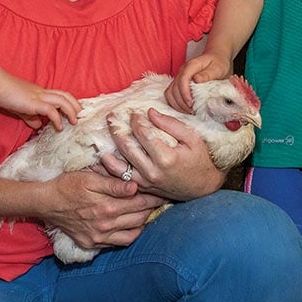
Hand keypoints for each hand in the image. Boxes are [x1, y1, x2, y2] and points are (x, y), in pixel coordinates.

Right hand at [0, 75, 80, 130]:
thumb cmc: (4, 93)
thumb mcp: (19, 107)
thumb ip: (29, 116)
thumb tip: (37, 125)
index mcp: (39, 92)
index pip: (59, 94)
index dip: (69, 102)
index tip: (75, 112)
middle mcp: (42, 92)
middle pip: (65, 95)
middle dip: (75, 105)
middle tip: (81, 116)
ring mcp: (38, 96)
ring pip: (62, 100)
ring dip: (71, 111)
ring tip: (74, 122)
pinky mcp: (33, 102)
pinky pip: (50, 110)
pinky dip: (57, 118)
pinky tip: (58, 127)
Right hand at [42, 170, 164, 253]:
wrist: (46, 202)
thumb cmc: (67, 185)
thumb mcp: (89, 178)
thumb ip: (113, 184)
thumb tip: (135, 186)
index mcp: (107, 206)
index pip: (139, 202)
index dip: (154, 196)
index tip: (164, 190)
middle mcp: (106, 225)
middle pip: (139, 217)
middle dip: (153, 207)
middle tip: (163, 198)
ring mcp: (100, 236)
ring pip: (133, 232)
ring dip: (145, 221)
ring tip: (151, 211)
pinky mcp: (93, 243)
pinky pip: (120, 243)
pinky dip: (131, 234)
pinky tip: (135, 226)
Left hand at [102, 109, 224, 201]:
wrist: (203, 189)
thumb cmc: (200, 160)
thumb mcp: (193, 138)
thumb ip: (171, 124)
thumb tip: (150, 112)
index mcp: (166, 158)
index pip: (143, 134)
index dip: (135, 120)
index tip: (132, 112)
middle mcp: (153, 171)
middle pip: (127, 147)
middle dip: (116, 129)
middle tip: (110, 116)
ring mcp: (146, 182)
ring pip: (118, 166)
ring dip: (106, 150)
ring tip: (98, 137)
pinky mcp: (142, 188)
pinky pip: (120, 178)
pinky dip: (108, 170)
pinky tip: (99, 160)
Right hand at [164, 53, 231, 112]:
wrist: (216, 57)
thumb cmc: (218, 63)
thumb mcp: (217, 68)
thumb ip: (207, 74)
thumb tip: (196, 80)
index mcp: (191, 65)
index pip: (182, 79)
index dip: (185, 93)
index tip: (191, 103)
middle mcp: (182, 71)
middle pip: (174, 88)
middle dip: (181, 102)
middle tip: (192, 111)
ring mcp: (179, 77)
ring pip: (170, 92)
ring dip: (177, 104)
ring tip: (189, 111)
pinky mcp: (179, 83)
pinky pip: (171, 94)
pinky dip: (176, 103)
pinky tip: (185, 108)